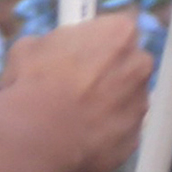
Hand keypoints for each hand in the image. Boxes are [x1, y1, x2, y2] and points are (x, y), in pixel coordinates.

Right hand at [0, 8, 153, 171]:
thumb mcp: (32, 46)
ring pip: (127, 101)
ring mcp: (140, 105)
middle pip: (129, 66)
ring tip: (73, 117)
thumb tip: (53, 53)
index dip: (96, 44)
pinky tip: (78, 138)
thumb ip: (57, 44)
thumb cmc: (33, 83)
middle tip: (78, 86)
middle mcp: (139, 66)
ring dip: (107, 106)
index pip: (117, 31)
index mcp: (120, 33)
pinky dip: (104, 136)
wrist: (36, 135)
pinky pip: (120, 134)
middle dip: (109, 74)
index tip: (80, 55)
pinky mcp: (134, 139)